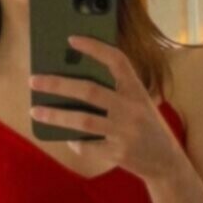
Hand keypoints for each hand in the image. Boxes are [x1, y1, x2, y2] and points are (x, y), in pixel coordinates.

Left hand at [28, 35, 180, 181]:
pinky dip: (74, 142)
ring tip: (35, 111)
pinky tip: (67, 138)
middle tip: (35, 80)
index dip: (95, 48)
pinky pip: (87, 146)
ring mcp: (125, 132)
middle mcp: (132, 108)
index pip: (117, 61)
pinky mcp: (118, 153)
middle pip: (89, 91)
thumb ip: (115, 94)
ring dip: (55, 116)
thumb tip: (72, 84)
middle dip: (58, 84)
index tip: (72, 39)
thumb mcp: (139, 105)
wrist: (168, 163)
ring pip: (82, 121)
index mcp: (137, 91)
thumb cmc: (147, 128)